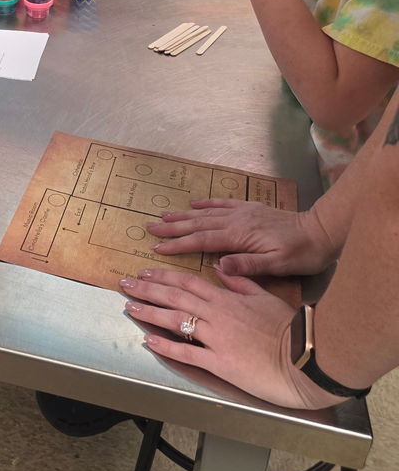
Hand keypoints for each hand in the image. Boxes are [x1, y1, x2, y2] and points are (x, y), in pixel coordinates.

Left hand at [120, 268, 341, 408]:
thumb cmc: (288, 328)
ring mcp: (217, 339)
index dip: (162, 276)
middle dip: (147, 290)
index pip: (187, 282)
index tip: (144, 273)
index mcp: (227, 298)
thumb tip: (222, 267)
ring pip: (176, 321)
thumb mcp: (264, 296)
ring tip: (130, 308)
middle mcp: (217, 315)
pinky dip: (167, 347)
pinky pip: (188, 353)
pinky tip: (150, 341)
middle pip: (175, 297)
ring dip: (150, 313)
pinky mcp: (220, 363)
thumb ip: (241, 281)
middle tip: (125, 285)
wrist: (305, 357)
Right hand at [147, 198, 337, 277]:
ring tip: (163, 215)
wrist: (320, 231)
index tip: (157, 249)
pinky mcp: (250, 208)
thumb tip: (218, 266)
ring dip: (183, 216)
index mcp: (239, 236)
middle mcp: (236, 220)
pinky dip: (206, 204)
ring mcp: (242, 212)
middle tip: (149, 228)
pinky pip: (222, 204)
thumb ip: (247, 265)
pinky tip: (195, 204)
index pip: (202, 241)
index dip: (178, 245)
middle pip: (197, 224)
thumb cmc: (300, 253)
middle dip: (172, 228)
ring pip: (206, 214)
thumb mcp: (277, 265)